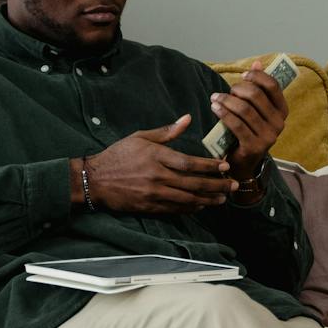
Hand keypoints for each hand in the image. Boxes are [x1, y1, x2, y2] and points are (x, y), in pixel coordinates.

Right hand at [81, 114, 231, 213]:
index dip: (209, 166)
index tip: (225, 166)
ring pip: (187, 199)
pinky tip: (202, 206)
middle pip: (194, 183)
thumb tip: (188, 118)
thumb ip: (167, 132)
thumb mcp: (140, 137)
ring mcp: (153, 194)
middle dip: (216, 185)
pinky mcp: (149, 207)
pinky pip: (175, 209)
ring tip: (223, 198)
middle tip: (233, 185)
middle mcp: (157, 177)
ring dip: (208, 199)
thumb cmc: (118, 155)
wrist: (94, 180)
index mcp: (157, 157)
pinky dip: (191, 208)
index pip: (189, 163)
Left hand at [212, 68, 288, 180]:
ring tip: (215, 98)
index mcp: (282, 111)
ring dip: (226, 100)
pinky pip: (236, 124)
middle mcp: (279, 124)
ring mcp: (268, 137)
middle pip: (256, 96)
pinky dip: (223, 113)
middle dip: (238, 89)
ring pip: (244, 109)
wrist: (244, 162)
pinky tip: (214, 107)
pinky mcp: (254, 146)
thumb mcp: (256, 109)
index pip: (273, 86)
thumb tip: (257, 62)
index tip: (243, 75)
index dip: (257, 76)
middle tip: (227, 91)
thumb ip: (258, 87)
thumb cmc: (249, 130)